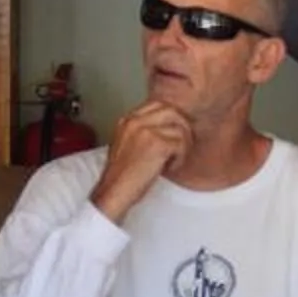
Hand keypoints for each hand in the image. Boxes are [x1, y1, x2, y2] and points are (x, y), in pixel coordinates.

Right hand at [90, 100, 194, 222]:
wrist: (114, 192)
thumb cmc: (122, 175)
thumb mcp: (126, 145)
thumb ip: (142, 132)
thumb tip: (168, 127)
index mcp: (127, 120)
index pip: (158, 104)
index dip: (171, 118)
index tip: (174, 133)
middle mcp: (136, 121)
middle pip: (172, 111)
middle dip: (182, 128)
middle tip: (181, 145)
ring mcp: (146, 131)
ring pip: (180, 128)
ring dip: (183, 146)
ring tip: (173, 160)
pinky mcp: (157, 144)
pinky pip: (181, 144)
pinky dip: (180, 158)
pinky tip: (169, 167)